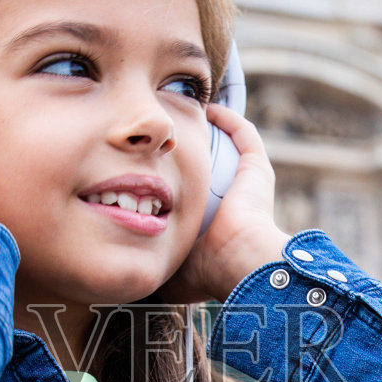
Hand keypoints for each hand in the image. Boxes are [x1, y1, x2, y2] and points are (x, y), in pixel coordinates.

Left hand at [159, 102, 290, 303]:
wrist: (239, 264)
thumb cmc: (205, 272)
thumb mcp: (169, 272)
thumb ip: (150, 265)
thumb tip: (124, 268)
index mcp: (217, 227)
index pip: (197, 200)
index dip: (179, 186)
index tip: (153, 172)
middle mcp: (236, 205)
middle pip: (213, 172)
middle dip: (192, 155)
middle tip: (165, 140)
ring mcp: (249, 186)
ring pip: (231, 149)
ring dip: (211, 132)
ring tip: (184, 115)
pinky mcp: (257, 170)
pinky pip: (243, 135)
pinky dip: (227, 119)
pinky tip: (206, 108)